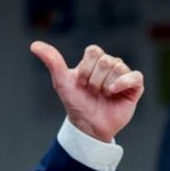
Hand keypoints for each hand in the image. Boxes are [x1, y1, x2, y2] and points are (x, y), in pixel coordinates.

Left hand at [30, 42, 144, 141]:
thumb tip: (34, 45)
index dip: (85, 68)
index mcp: (94, 61)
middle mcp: (110, 65)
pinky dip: (123, 83)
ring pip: (118, 68)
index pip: (94, 51)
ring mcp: (123, 75)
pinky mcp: (135, 87)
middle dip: (95, 80)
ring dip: (106, 86)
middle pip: (105, 61)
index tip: (81, 82)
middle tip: (92, 92)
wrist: (88, 125)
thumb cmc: (76, 102)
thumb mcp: (61, 82)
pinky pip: (135, 76)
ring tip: (103, 95)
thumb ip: (52, 61)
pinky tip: (113, 92)